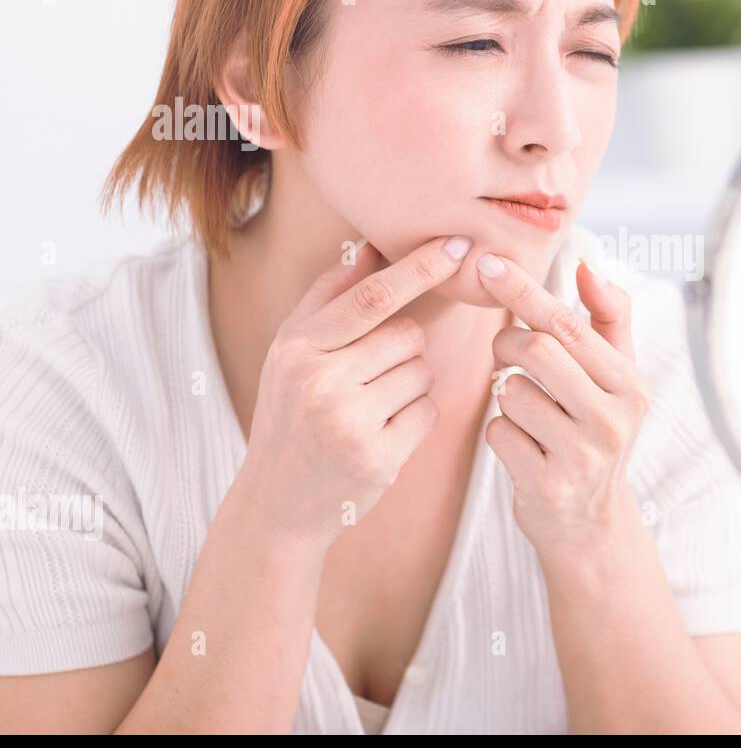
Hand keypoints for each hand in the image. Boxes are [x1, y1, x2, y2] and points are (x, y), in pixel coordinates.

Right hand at [235, 235, 471, 552]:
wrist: (275, 502)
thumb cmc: (291, 413)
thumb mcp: (290, 353)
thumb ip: (328, 297)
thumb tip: (370, 246)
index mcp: (296, 348)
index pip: (371, 297)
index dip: (419, 267)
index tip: (457, 244)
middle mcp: (320, 383)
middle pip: (408, 334)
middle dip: (404, 348)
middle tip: (371, 375)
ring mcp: (350, 423)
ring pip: (423, 372)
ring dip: (410, 384)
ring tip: (371, 406)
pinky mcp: (378, 458)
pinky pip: (428, 412)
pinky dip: (415, 418)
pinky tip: (382, 432)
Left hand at [475, 251, 649, 554]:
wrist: (590, 523)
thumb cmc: (595, 431)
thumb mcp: (618, 377)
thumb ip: (609, 317)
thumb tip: (588, 265)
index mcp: (630, 385)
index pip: (569, 325)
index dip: (524, 291)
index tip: (489, 264)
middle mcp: (613, 420)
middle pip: (536, 352)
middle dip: (507, 345)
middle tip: (504, 354)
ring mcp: (582, 456)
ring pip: (512, 393)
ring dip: (505, 394)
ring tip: (525, 408)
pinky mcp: (548, 486)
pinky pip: (498, 432)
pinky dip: (500, 431)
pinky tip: (521, 445)